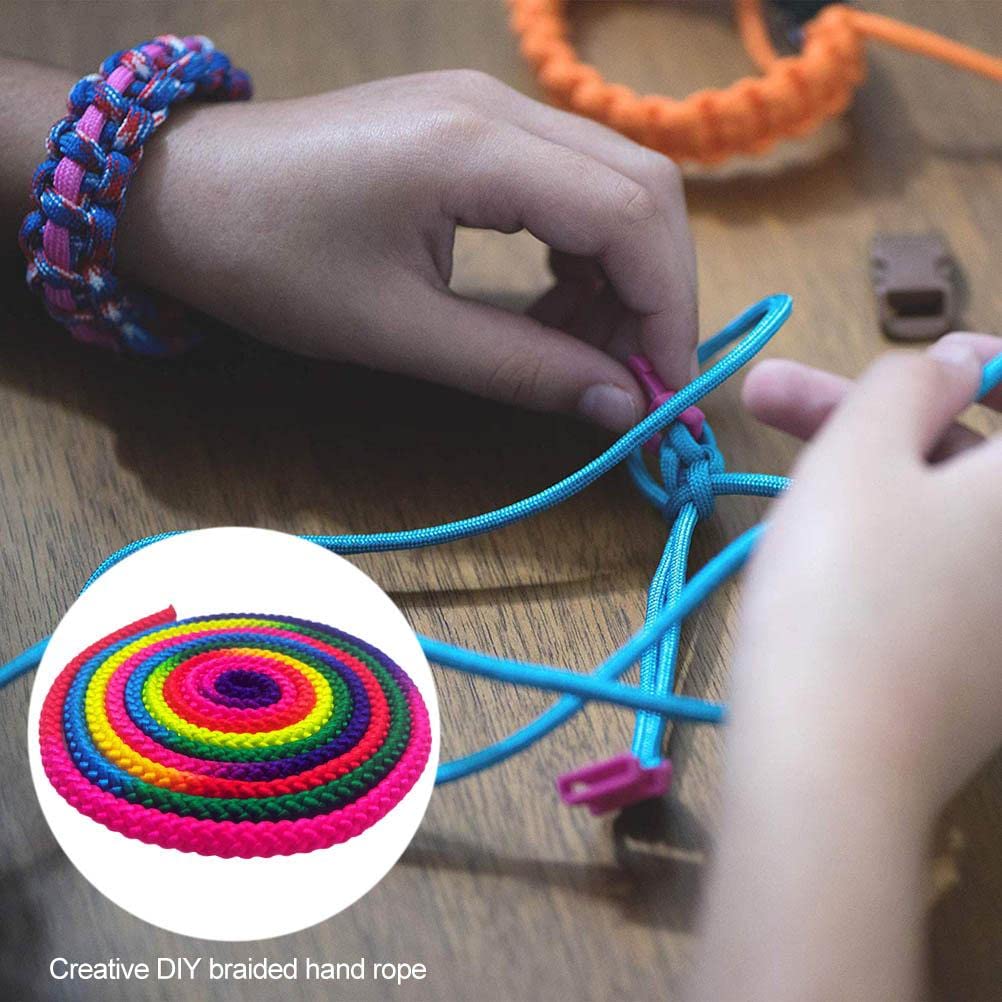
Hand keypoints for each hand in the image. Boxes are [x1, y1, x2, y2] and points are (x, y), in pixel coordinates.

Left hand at [117, 70, 697, 430]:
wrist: (184, 193)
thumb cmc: (269, 261)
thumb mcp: (396, 331)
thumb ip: (518, 367)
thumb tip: (618, 406)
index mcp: (477, 146)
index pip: (632, 214)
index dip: (667, 309)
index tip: (662, 391)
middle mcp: (499, 106)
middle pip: (643, 187)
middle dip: (655, 292)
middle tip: (631, 376)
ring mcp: (487, 106)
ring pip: (613, 182)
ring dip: (619, 274)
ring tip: (581, 350)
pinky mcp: (472, 126)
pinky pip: (567, 182)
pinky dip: (581, 251)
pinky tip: (553, 304)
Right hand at [688, 336, 1001, 1001]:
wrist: (829, 769)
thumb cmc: (841, 586)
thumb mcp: (858, 453)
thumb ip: (909, 382)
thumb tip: (956, 366)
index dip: (970, 366)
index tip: (901, 366)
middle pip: (973, 458)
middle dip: (875, 417)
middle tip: (769, 397)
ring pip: (944, 515)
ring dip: (865, 478)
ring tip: (770, 475)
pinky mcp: (983, 673)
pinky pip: (940, 573)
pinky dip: (886, 542)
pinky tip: (813, 548)